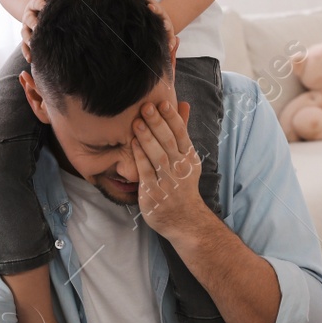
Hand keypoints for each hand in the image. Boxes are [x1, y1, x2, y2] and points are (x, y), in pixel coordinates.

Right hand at [19, 0, 53, 60]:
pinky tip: (31, 59)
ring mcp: (27, 27)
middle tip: (38, 28)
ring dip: (29, 39)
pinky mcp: (27, 37)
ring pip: (25, 33)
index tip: (44, 7)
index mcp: (36, 2)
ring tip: (33, 45)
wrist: (38, 6)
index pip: (37, 3)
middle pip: (29, 19)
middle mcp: (29, 15)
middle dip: (33, 24)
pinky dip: (27, 52)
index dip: (40, 4)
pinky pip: (24, 46)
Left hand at [131, 100, 204, 239]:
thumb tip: (184, 104)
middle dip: (158, 124)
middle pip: (169, 142)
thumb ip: (181, 132)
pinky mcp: (154, 192)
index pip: (181, 134)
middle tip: (146, 107)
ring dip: (147, 138)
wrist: (184, 219)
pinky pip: (146, 172)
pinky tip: (133, 144)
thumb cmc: (181, 184)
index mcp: (188, 157)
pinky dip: (140, 157)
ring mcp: (167, 181)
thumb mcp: (186, 158)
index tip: (163, 103)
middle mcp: (180, 168)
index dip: (173, 118)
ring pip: (158, 156)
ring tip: (137, 122)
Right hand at [139, 0, 177, 47]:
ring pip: (152, 1)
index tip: (165, 24)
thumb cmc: (164, 33)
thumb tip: (171, 48)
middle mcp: (161, 14)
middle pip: (159, 10)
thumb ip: (170, 43)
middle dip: (155, 9)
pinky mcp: (150, 2)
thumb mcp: (169, 39)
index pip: (166, 24)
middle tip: (151, 7)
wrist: (164, 23)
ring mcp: (156, 7)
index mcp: (166, 24)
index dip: (165, 25)